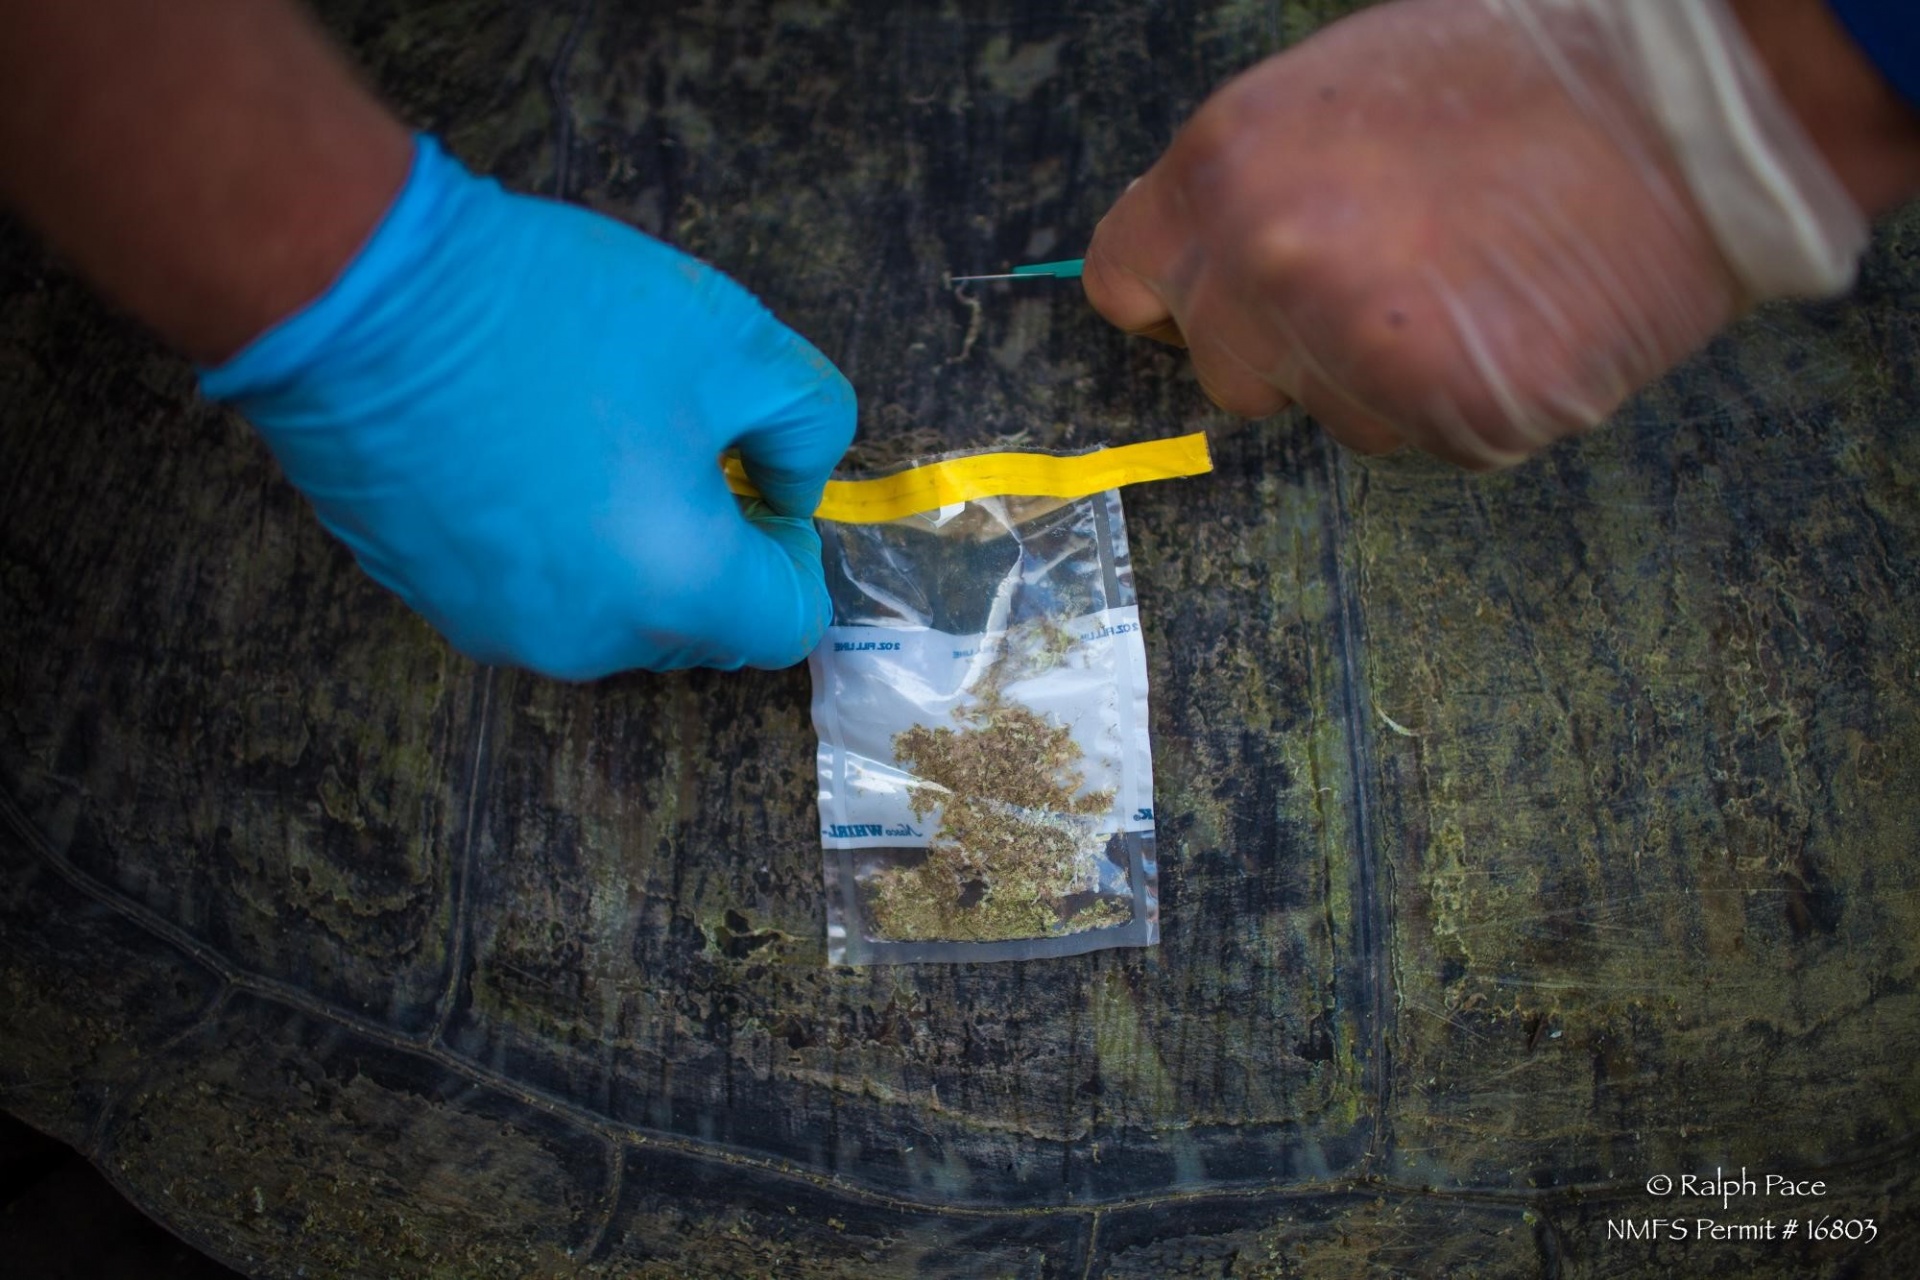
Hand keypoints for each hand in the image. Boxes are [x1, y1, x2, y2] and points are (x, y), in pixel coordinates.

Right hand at [201, 136, 854, 678]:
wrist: (359, 300)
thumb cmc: (554, 316)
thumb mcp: (735, 341)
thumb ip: (809, 425)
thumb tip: (794, 486)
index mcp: (676, 592)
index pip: (786, 626)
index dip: (794, 554)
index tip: (760, 479)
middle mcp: (589, 640)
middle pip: (697, 629)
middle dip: (714, 552)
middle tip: (683, 444)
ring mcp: (499, 629)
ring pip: (612, 615)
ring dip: (630, 550)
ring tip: (594, 439)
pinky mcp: (430, 599)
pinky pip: (532, 591)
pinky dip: (551, 544)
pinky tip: (522, 453)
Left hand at [1083, 0, 1869, 467]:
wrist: (1692, 107)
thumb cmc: (1524, 74)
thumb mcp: (1337, 93)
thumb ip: (1252, 185)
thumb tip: (1211, 255)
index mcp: (1225, 168)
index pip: (1125, 282)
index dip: (1172, 302)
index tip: (1210, 308)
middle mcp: (1268, 266)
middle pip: (1225, 372)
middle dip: (1285, 348)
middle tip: (1382, 290)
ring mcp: (1353, 350)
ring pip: (1330, 416)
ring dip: (1382, 377)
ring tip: (1473, 287)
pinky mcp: (1448, 417)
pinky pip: (1423, 440)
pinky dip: (1464, 402)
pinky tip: (1517, 323)